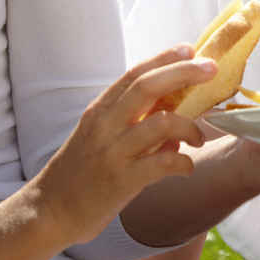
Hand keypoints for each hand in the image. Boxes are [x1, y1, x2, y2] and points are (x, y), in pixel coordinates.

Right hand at [31, 45, 212, 241]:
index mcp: (100, 111)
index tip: (189, 48)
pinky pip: (162, 163)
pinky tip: (187, 167)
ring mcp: (113, 152)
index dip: (164, 58)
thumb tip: (173, 116)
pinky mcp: (121, 181)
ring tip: (199, 138)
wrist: (49, 210)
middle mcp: (105, 125)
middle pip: (148, 87)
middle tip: (211, 68)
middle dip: (183, 73)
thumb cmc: (79, 173)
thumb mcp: (99, 138)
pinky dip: (182, 162)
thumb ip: (132, 123)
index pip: (134, 74)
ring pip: (161, 124)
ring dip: (190, 127)